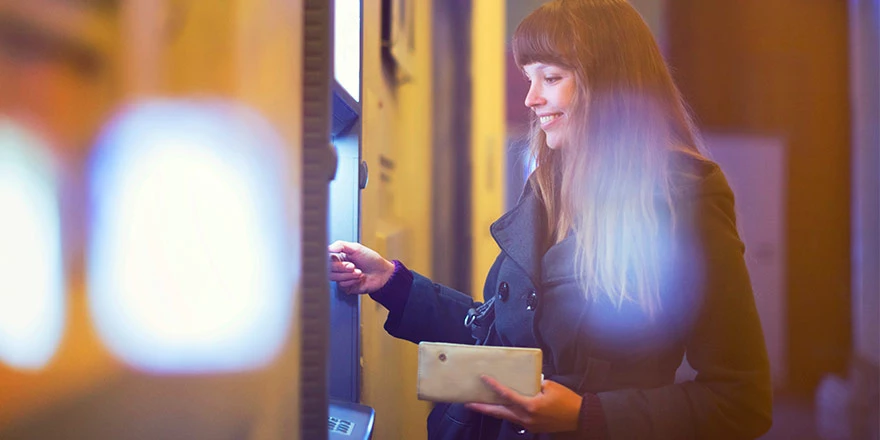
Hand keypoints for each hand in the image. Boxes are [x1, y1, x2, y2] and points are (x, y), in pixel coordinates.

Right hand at [327, 240, 394, 294]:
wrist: (382, 274)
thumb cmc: (372, 260)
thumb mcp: (356, 248)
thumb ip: (340, 245)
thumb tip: (328, 247)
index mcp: (340, 256)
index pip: (327, 258)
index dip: (333, 260)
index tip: (342, 259)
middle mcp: (339, 267)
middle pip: (329, 269)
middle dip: (342, 268)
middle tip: (353, 266)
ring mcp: (342, 277)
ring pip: (334, 277)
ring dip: (348, 275)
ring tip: (359, 272)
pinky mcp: (346, 287)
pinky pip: (341, 285)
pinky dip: (351, 281)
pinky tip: (359, 279)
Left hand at [465, 376, 581, 432]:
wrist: (580, 417)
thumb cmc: (567, 400)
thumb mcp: (550, 386)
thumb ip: (535, 382)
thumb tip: (526, 379)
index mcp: (531, 406)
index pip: (507, 395)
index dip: (494, 387)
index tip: (484, 379)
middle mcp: (527, 417)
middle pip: (499, 413)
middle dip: (483, 408)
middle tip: (469, 403)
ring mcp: (529, 424)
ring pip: (505, 417)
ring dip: (492, 411)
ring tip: (479, 406)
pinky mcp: (532, 427)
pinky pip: (515, 419)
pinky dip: (506, 413)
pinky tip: (501, 408)